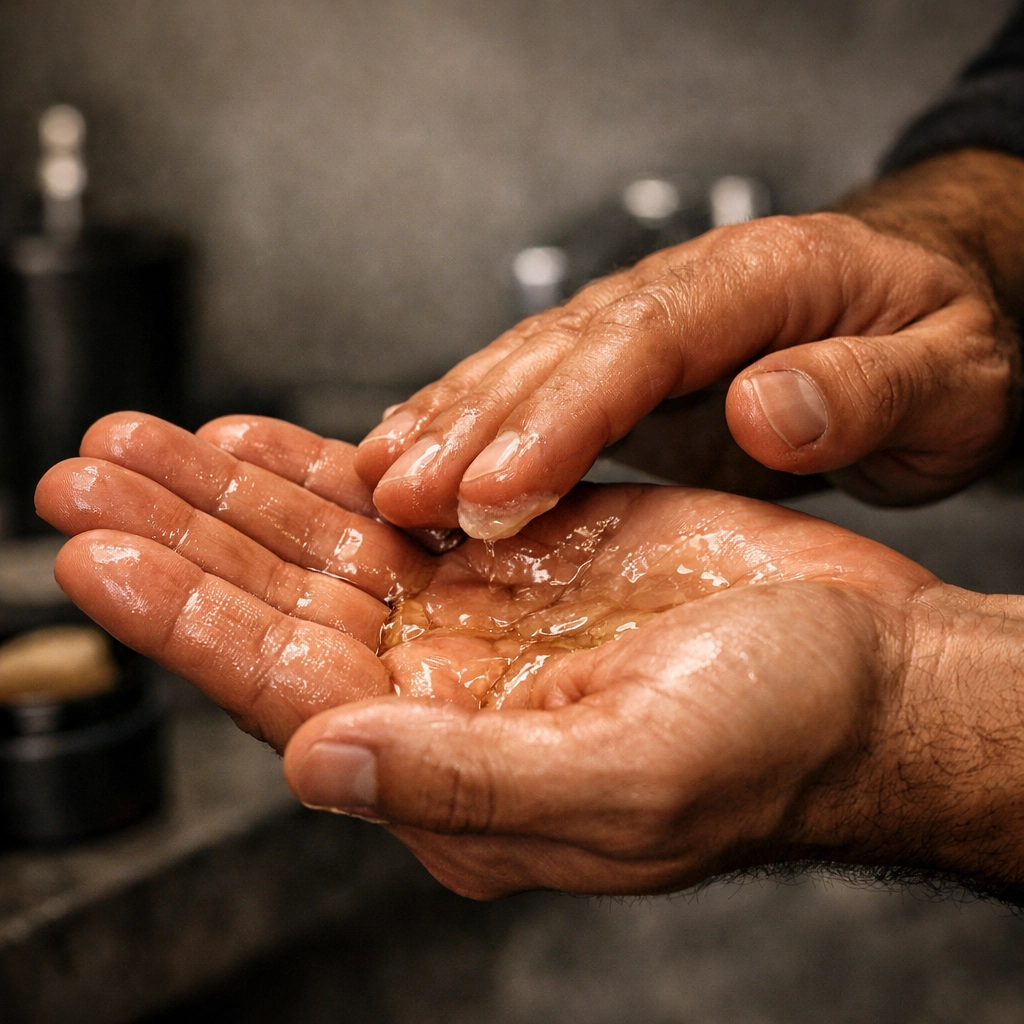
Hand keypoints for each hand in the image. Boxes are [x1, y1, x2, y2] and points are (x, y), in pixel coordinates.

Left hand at [37, 414, 1023, 898]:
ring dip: (234, 489)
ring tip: (143, 440)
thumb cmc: (773, 743)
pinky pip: (397, 505)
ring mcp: (479, 614)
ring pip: (323, 543)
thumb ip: (459, 785)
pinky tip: (269, 442)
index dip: (182, 617)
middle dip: (177, 534)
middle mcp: (445, 692)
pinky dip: (328, 467)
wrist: (862, 669)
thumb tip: (316, 764)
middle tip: (85, 475)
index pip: (279, 686)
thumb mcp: (621, 784)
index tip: (96, 552)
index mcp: (452, 768)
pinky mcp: (521, 548)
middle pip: (277, 604)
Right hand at [355, 164, 1021, 539]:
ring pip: (525, 363)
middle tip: (395, 494)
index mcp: (763, 280)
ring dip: (447, 421)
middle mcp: (683, 292)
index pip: (640, 343)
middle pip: (559, 350)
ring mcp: (644, 324)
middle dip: (471, 425)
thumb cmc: (945, 342)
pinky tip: (418, 451)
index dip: (559, 416)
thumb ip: (865, 389)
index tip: (496, 491)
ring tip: (377, 477)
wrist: (928, 307)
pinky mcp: (623, 364)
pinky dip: (469, 420)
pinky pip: (533, 385)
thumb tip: (764, 409)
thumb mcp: (949, 373)